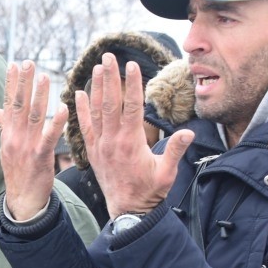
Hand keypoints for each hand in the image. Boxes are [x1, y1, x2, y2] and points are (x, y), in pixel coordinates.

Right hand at [0, 61, 66, 220]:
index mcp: (7, 134)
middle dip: (24, 83)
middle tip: (29, 62)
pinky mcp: (40, 158)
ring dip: (39, 95)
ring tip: (45, 77)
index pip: (9, 104)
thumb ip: (4, 125)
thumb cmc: (18, 172)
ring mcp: (26, 147)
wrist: (22, 200)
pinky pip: (48, 137)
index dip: (11, 84)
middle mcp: (14, 138)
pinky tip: (62, 108)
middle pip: (19, 105)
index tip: (13, 64)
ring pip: (33, 117)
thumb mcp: (6, 148)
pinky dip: (55, 122)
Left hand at [77, 54, 193, 218]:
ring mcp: (101, 146)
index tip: (131, 64)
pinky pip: (84, 127)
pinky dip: (81, 110)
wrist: (128, 212)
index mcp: (132, 142)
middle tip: (107, 56)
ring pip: (96, 112)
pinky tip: (78, 94)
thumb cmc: (150, 192)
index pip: (131, 106)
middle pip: (110, 103)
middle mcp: (113, 141)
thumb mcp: (167, 173)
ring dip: (95, 89)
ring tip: (95, 68)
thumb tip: (188, 132)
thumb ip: (175, 151)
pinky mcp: (93, 152)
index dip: (131, 84)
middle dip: (109, 78)